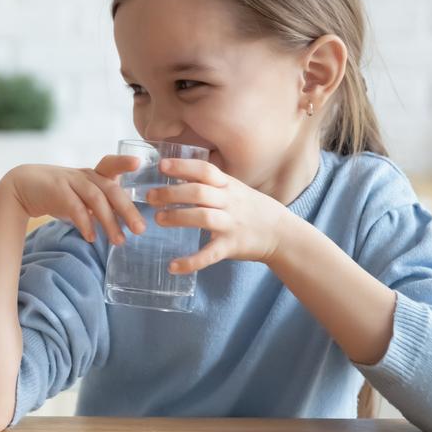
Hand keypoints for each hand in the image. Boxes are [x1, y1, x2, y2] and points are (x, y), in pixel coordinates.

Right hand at [3, 155, 145, 244]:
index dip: (124, 162)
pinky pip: (75, 207)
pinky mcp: (57, 190)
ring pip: (96, 199)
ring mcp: (70, 181)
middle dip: (127, 210)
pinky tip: (91, 237)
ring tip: (119, 241)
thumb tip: (125, 224)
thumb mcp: (82, 195)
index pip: (111, 164)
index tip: (138, 163)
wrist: (23, 187)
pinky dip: (85, 223)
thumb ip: (101, 205)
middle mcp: (85, 175)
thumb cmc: (58, 193)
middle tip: (140, 230)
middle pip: (111, 189)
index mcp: (94, 175)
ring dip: (109, 221)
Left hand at [146, 158, 293, 274]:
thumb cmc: (251, 208)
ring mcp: (231, 225)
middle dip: (171, 193)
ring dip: (178, 217)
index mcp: (229, 186)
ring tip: (158, 219)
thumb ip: (210, 183)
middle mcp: (230, 202)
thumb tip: (177, 174)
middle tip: (150, 197)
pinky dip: (191, 262)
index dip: (183, 166)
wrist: (281, 234)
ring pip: (203, 218)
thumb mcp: (234, 189)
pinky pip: (209, 255)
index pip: (205, 170)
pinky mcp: (231, 247)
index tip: (161, 165)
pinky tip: (173, 266)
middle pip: (199, 192)